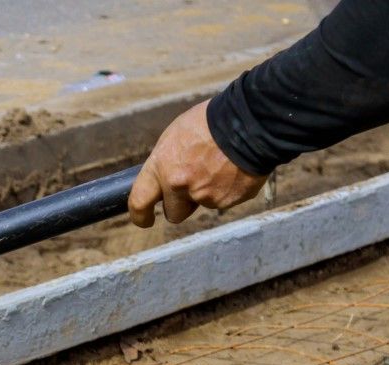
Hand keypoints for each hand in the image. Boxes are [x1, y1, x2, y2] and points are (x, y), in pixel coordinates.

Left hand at [129, 102, 266, 227]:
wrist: (249, 122)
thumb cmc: (210, 121)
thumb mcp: (176, 135)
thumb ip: (166, 163)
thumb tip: (163, 178)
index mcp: (162, 166)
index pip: (139, 201)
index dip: (140, 215)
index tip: (144, 219)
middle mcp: (179, 186)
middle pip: (174, 213)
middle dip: (181, 204)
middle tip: (193, 184)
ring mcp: (204, 196)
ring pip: (201, 205)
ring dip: (206, 193)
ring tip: (219, 167)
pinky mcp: (226, 201)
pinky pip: (223, 201)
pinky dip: (226, 189)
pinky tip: (233, 170)